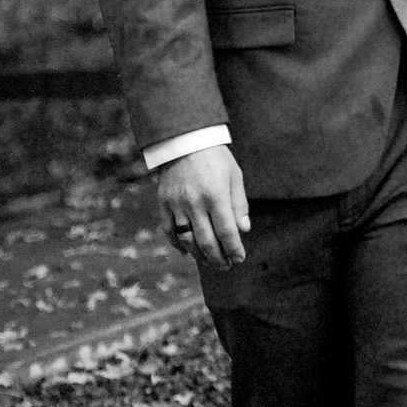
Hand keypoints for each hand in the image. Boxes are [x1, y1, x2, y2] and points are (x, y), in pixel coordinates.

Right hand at [157, 144, 250, 268]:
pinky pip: (169, 230)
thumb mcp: (234, 176)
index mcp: (216, 195)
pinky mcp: (163, 202)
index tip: (239, 259)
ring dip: (199, 255)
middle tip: (226, 266)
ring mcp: (176, 204)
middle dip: (218, 258)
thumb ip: (239, 204)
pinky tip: (188, 252)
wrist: (185, 140)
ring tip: (210, 261)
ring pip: (187, 240)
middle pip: (207, 241)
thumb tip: (243, 230)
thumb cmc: (216, 158)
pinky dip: (178, 245)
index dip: (234, 249)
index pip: (227, 231)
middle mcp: (195, 202)